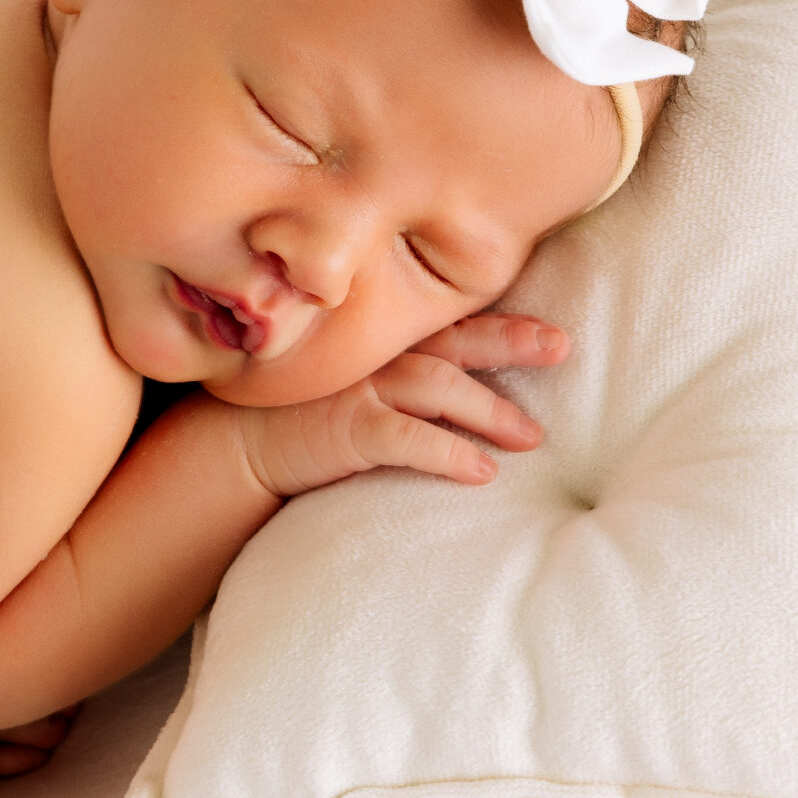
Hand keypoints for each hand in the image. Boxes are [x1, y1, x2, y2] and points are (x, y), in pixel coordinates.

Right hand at [231, 313, 567, 499]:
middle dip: (512, 342)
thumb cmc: (301, 414)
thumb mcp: (351, 379)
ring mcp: (361, 387)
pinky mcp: (347, 426)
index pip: (451, 325)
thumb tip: (462, 390)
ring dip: (491, 411)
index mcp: (382, 340)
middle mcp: (376, 354)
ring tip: (532, 437)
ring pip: (441, 386)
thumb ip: (398, 373)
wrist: (236, 443)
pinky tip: (482, 473)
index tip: (551, 333)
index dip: (503, 325)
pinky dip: (448, 452)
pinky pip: (407, 438)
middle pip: (457, 340)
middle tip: (561, 347)